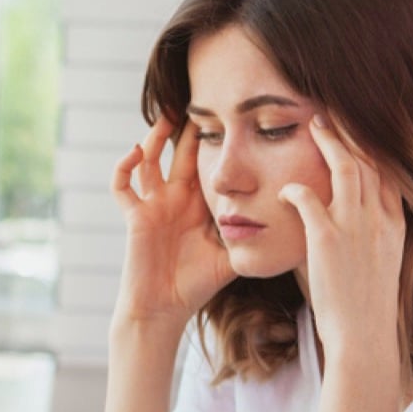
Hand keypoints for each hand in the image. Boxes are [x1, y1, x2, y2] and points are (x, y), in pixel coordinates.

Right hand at [110, 117, 235, 329]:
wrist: (164, 309)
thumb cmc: (196, 286)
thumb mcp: (231, 257)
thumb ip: (253, 238)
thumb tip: (290, 224)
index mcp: (198, 204)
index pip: (208, 164)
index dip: (216, 142)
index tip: (232, 119)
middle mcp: (175, 199)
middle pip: (181, 153)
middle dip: (188, 128)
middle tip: (198, 101)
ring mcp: (153, 205)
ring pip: (149, 161)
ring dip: (154, 138)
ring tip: (166, 117)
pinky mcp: (135, 217)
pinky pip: (122, 186)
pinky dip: (123, 167)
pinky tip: (135, 151)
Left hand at [279, 116, 405, 356]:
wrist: (364, 337)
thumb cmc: (366, 307)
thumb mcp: (379, 264)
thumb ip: (369, 236)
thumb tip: (349, 221)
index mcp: (394, 225)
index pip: (389, 172)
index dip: (374, 147)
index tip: (359, 130)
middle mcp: (379, 220)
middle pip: (369, 161)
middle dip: (351, 133)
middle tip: (331, 117)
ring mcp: (355, 228)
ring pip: (346, 169)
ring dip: (328, 143)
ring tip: (313, 127)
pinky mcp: (327, 241)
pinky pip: (308, 200)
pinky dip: (294, 190)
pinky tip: (284, 191)